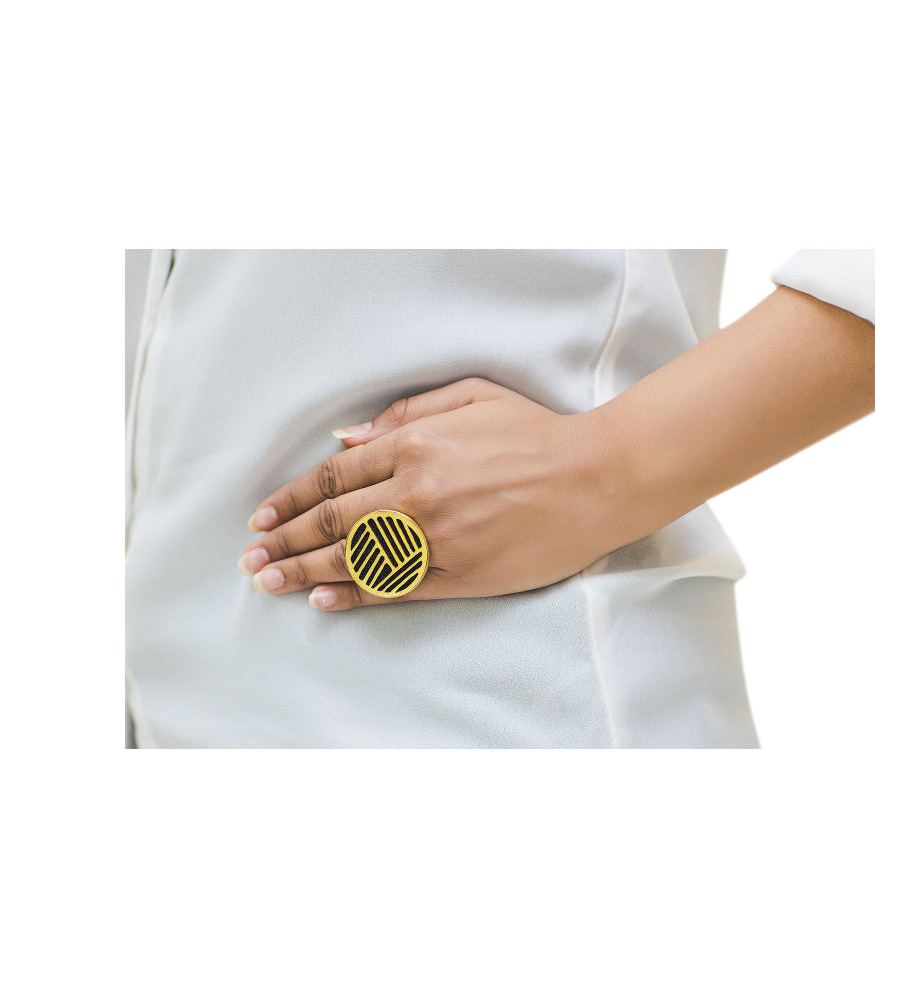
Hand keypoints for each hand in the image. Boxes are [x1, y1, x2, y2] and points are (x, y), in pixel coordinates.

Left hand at [238, 378, 625, 610]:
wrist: (597, 478)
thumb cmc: (536, 433)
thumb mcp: (472, 397)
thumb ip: (406, 415)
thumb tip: (347, 438)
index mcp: (415, 446)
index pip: (334, 476)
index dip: (292, 498)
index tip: (264, 515)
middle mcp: (416, 493)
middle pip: (332, 522)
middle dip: (284, 540)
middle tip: (250, 557)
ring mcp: (436, 537)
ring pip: (354, 559)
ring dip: (304, 571)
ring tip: (269, 581)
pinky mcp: (461, 573)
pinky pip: (396, 588)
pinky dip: (355, 594)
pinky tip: (324, 600)